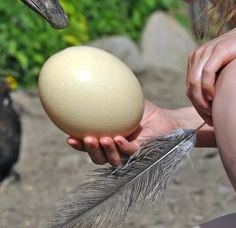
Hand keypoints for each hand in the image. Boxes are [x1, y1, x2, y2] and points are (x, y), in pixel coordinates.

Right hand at [66, 100, 180, 165]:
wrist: (168, 119)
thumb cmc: (143, 110)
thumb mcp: (123, 100)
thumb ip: (108, 94)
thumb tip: (91, 76)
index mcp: (108, 140)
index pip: (89, 146)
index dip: (78, 145)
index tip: (68, 138)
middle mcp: (116, 150)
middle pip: (98, 158)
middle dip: (89, 151)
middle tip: (84, 139)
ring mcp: (129, 153)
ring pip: (113, 159)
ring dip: (105, 151)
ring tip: (101, 139)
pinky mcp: (143, 153)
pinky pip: (130, 151)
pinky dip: (123, 146)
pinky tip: (118, 138)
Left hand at [187, 17, 235, 125]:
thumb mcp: (226, 70)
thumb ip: (216, 81)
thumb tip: (212, 106)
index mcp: (196, 59)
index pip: (189, 87)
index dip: (196, 105)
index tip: (207, 119)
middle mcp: (198, 54)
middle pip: (190, 87)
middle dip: (198, 106)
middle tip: (210, 119)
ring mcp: (207, 51)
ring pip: (195, 82)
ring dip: (201, 100)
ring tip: (213, 112)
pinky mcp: (219, 50)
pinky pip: (207, 73)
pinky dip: (207, 87)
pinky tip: (214, 97)